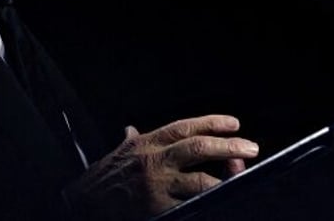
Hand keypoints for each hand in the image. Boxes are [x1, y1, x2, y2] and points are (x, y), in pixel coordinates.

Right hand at [63, 115, 257, 220]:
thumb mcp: (119, 152)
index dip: (212, 122)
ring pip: (200, 181)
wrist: (83, 204)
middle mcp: (154, 161)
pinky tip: (221, 201)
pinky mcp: (158, 211)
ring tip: (241, 176)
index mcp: (148, 143)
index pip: (185, 127)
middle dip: (228, 146)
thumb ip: (132, 139)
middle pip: (198, 148)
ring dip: (224, 179)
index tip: (234, 124)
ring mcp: (157, 188)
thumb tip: (131, 128)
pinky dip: (208, 204)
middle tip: (250, 147)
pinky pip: (190, 207)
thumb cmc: (103, 178)